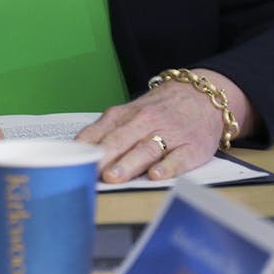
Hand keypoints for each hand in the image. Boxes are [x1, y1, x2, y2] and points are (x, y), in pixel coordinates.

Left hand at [74, 68, 250, 182]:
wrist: (202, 96)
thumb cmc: (159, 110)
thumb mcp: (130, 114)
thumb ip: (107, 132)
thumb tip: (78, 154)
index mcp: (124, 116)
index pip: (100, 132)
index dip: (85, 148)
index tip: (72, 162)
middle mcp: (145, 122)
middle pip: (120, 141)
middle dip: (103, 157)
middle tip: (90, 173)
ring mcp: (170, 134)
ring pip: (145, 149)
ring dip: (128, 163)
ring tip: (114, 177)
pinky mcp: (192, 147)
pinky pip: (179, 158)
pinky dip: (168, 167)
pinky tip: (156, 175)